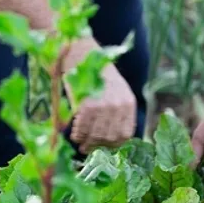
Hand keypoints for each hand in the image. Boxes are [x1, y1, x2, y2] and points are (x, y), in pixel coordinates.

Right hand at [64, 39, 136, 153]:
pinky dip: (78, 134)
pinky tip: (74, 134)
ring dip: (87, 142)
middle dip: (98, 146)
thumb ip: (116, 112)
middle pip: (110, 137)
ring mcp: (104, 106)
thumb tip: (107, 138)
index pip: (125, 133)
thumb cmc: (95, 73)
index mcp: (129, 102)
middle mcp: (119, 106)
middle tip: (87, 148)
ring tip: (80, 143)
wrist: (81, 53)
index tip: (103, 147)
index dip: (114, 144)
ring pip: (96, 135)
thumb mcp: (114, 90)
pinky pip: (83, 128)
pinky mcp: (88, 106)